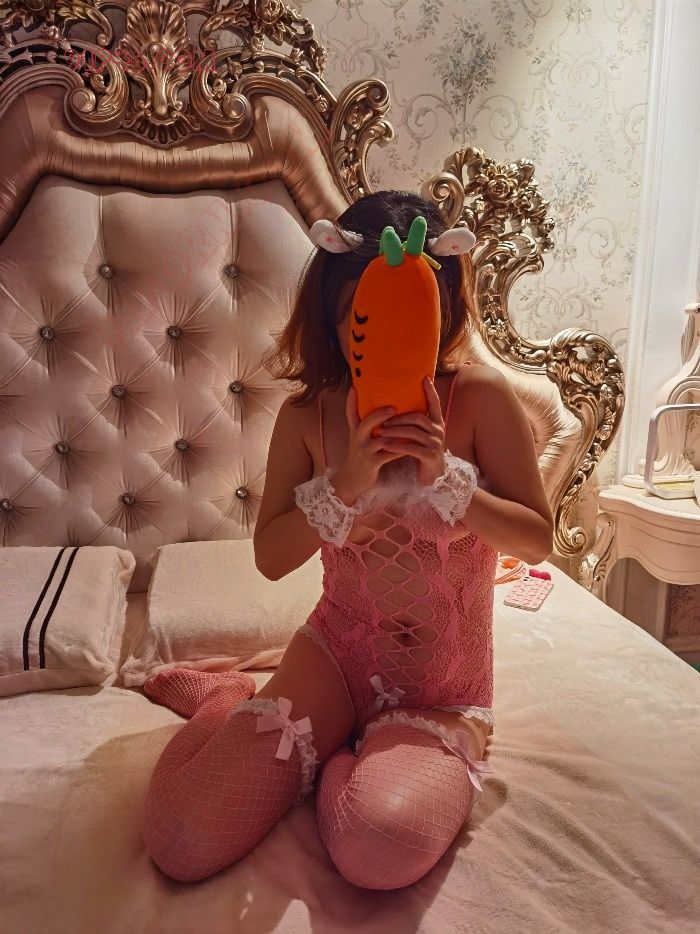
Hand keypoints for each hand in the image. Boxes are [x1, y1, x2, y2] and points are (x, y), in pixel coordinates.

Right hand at [330, 387, 405, 504]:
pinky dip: (401, 448)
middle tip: (393, 407)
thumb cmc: (360, 456)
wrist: (353, 480)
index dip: (351, 401)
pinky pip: (390, 454)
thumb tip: (376, 408)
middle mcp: (358, 439)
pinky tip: (412, 444)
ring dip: (397, 433)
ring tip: (411, 426)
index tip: (354, 388)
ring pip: (381, 439)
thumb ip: (364, 424)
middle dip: (379, 415)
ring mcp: (364, 451)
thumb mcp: (358, 439)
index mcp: (355, 431)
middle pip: (365, 423)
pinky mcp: (372, 463)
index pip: (350, 413)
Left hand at [373, 376, 447, 485]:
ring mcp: (436, 444)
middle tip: (382, 419)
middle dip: (399, 417)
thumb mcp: (420, 434)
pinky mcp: (430, 456)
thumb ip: (414, 422)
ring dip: (395, 431)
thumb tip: (397, 404)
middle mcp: (439, 431)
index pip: (435, 403)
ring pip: (413, 432)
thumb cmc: (422, 451)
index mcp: (437, 422)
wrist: (430, 475)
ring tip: (380, 431)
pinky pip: (412, 448)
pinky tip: (386, 446)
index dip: (430, 391)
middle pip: (418, 417)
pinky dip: (397, 446)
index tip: (424, 378)